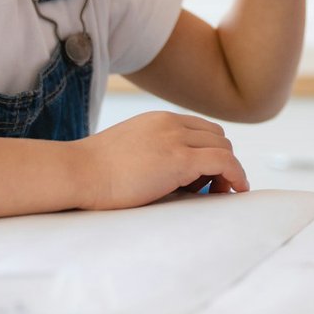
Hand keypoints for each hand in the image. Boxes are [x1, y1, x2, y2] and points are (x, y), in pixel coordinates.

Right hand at [73, 111, 248, 209]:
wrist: (77, 172)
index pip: (201, 129)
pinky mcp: (179, 160)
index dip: (210, 151)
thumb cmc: (93, 170)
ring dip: (228, 170)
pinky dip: (236, 175)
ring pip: (224, 149)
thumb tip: (169, 174)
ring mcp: (176, 140)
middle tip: (214, 187)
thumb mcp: (128, 150)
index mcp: (158, 120)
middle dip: (221, 161)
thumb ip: (152, 152)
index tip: (208, 175)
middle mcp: (171, 124)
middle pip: (217, 137)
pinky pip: (224, 163)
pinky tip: (237, 190)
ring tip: (218, 193)